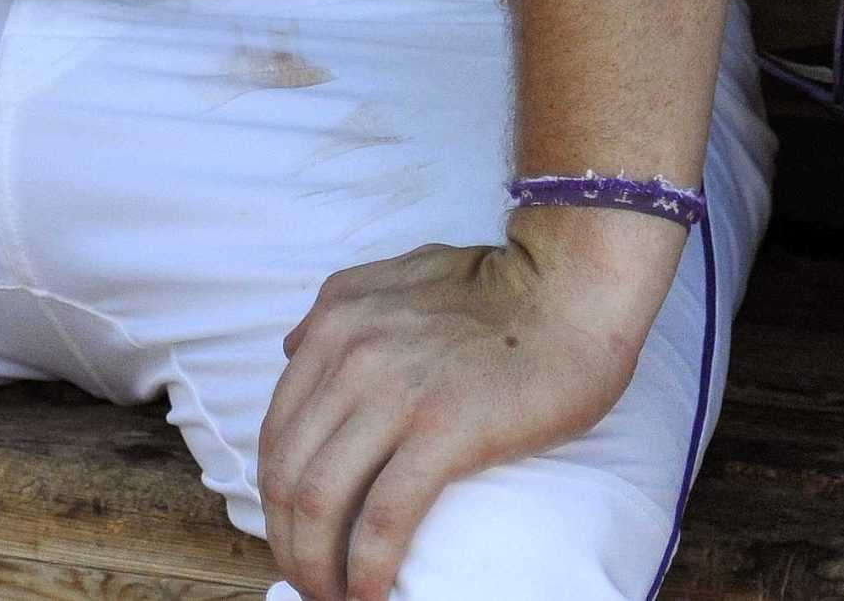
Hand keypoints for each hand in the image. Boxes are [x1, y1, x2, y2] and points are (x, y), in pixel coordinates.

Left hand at [255, 235, 655, 600]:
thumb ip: (339, 307)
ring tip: (336, 598)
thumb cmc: (495, 287)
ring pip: (320, 501)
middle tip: (309, 582)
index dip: (275, 499)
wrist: (568, 290)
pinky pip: (384, 517)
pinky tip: (371, 595)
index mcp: (334, 323)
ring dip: (316, 565)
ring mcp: (393, 392)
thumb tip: (293, 347)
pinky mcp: (443, 430)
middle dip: (288, 543)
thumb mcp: (396, 275)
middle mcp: (349, 354)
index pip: (276, 431)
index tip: (295, 537)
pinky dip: (367, 569)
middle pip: (286, 473)